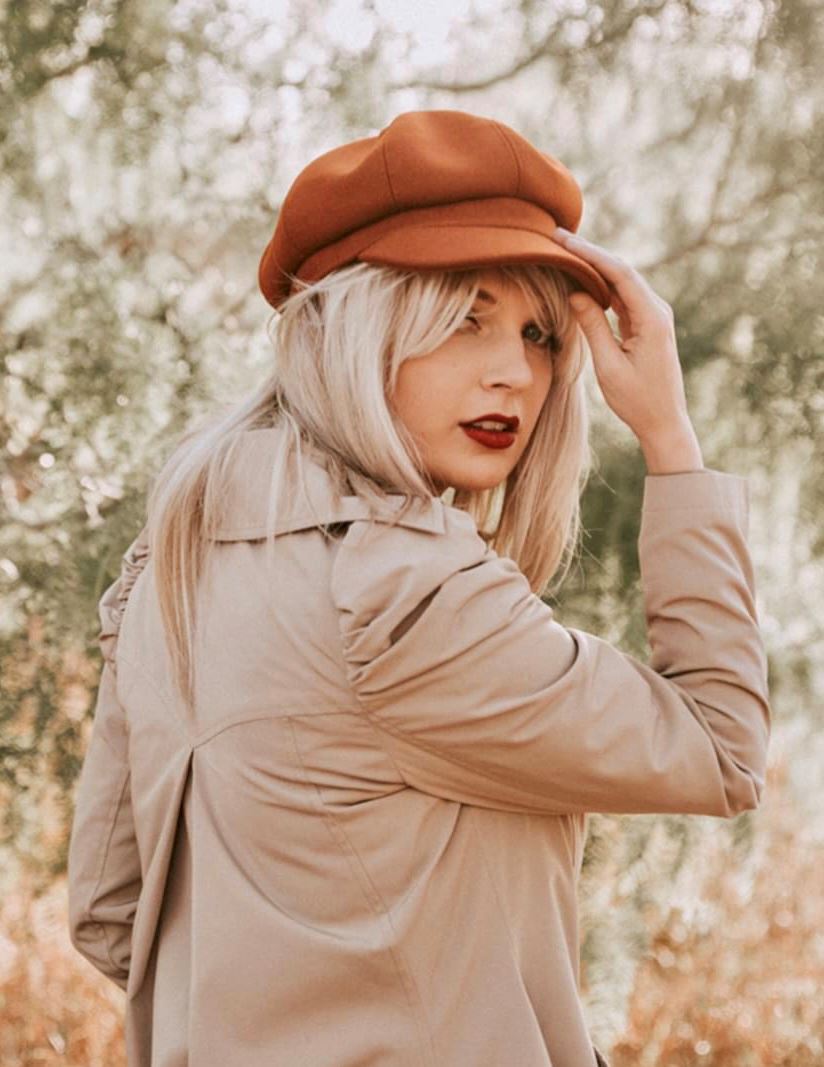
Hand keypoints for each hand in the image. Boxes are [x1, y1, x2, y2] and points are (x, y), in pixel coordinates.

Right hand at [550, 227, 696, 446]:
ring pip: (622, 281)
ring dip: (595, 266)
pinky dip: (602, 286)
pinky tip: (582, 278)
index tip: (564, 240)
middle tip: (558, 237)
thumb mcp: (608, 366)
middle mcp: (657, 310)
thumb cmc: (637, 400)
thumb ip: (593, 327)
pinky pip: (623, 297)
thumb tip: (576, 293)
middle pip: (621, 270)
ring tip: (566, 252)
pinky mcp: (648, 323)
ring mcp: (654, 315)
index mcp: (652, 318)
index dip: (590, 253)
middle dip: (590, 253)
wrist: (664, 421)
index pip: (619, 273)